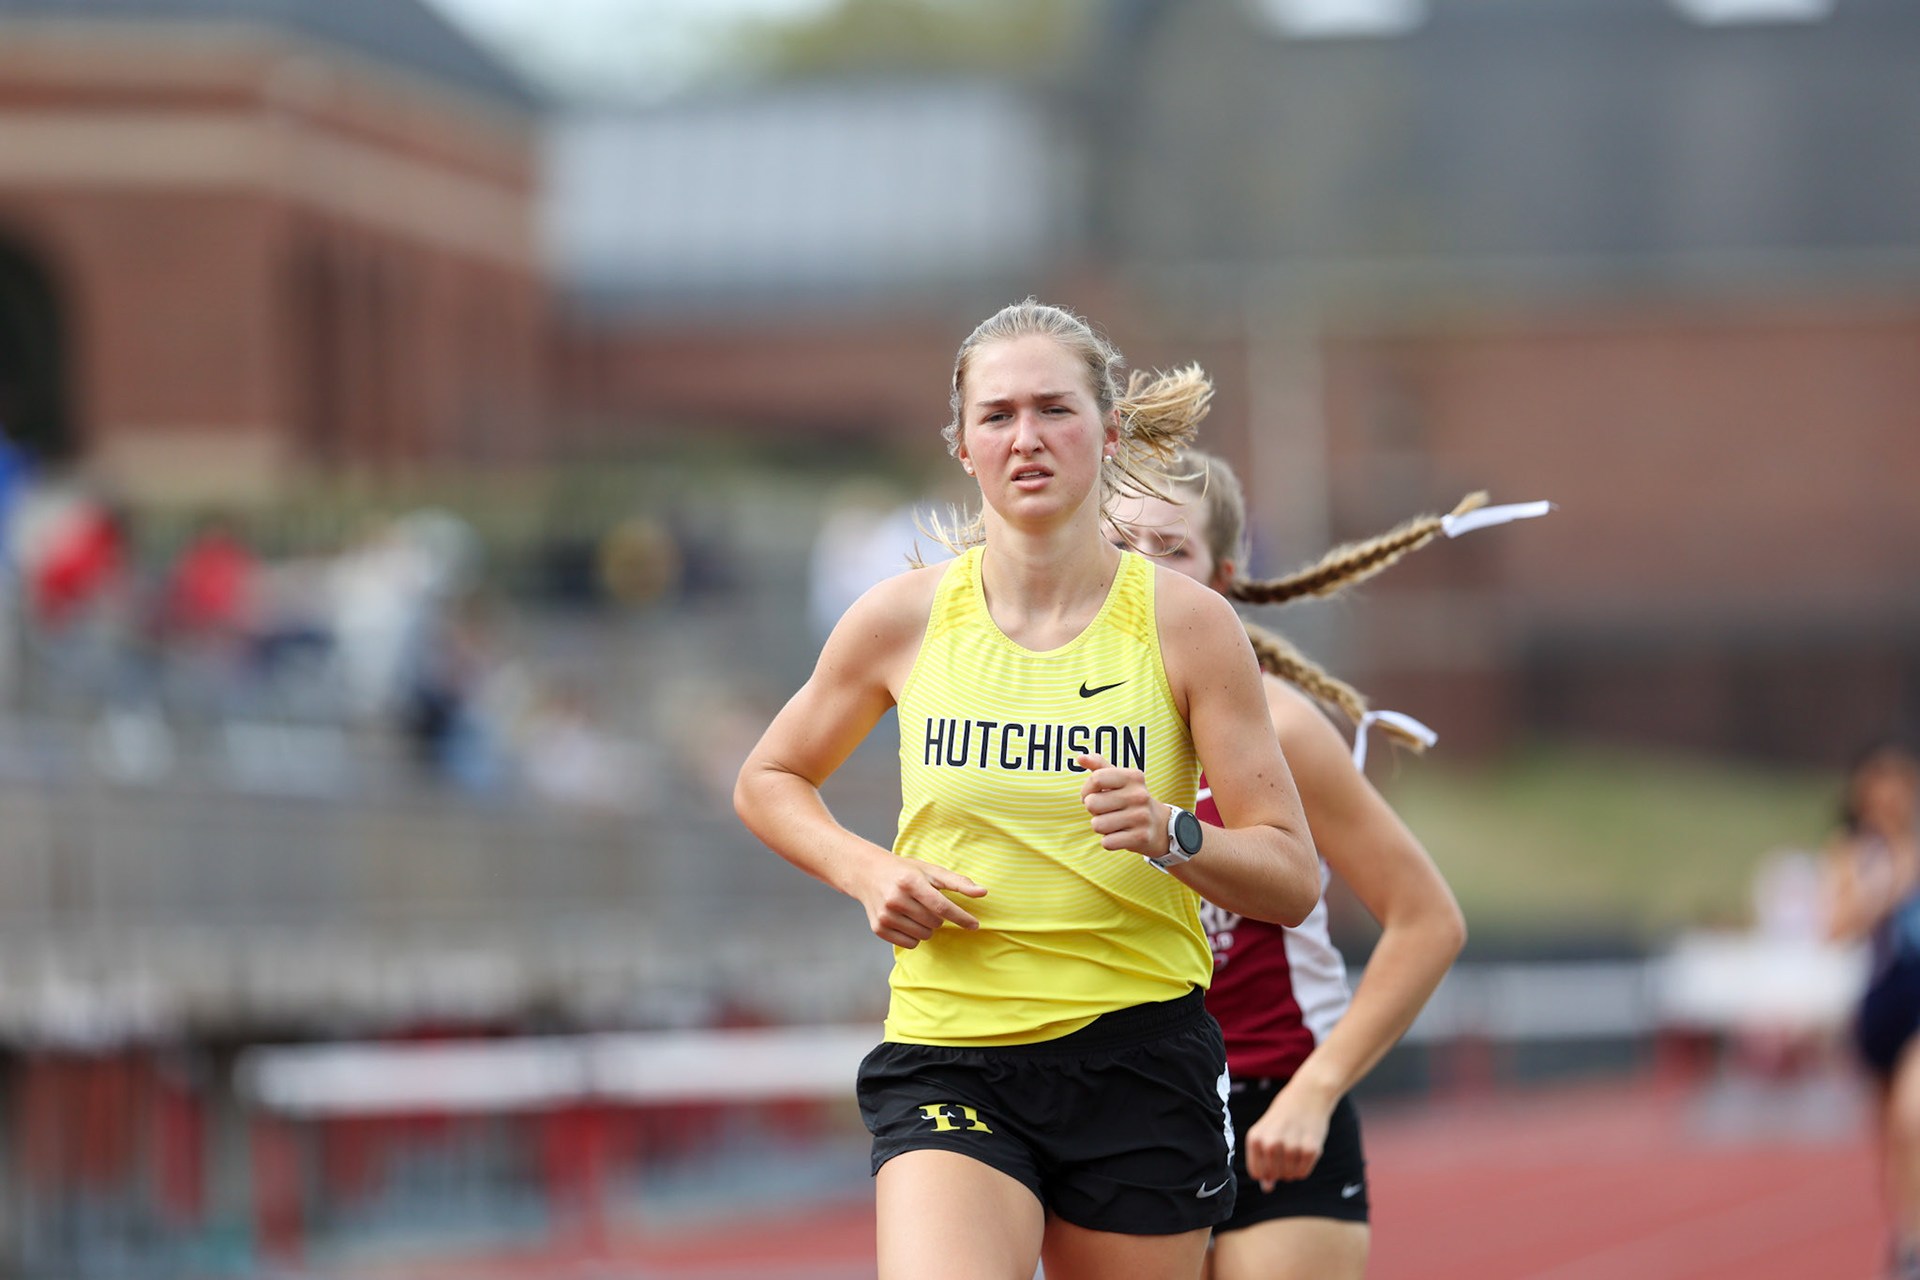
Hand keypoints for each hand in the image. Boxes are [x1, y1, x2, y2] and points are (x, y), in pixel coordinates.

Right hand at [855, 855, 985, 947]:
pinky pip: (910, 944)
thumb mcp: (930, 870)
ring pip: (924, 935)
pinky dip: (914, 936)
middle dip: (938, 917)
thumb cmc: (904, 872)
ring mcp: (885, 915)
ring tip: (916, 911)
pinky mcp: (878, 928)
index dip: (961, 917)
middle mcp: (896, 898)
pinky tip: (906, 920)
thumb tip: (983, 892)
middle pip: (934, 922)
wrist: (867, 873)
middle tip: (927, 904)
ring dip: (927, 927)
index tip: (975, 925)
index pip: (941, 906)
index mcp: (910, 881)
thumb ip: (957, 882)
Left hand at [1077, 754, 1166, 861]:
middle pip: (1092, 803)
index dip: (1086, 790)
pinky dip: (1109, 841)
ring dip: (1101, 827)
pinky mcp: (1141, 837)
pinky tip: (1121, 835)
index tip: (1091, 795)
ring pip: (1097, 825)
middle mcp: (1139, 795)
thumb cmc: (1132, 800)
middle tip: (1107, 811)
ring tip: (1115, 823)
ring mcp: (1141, 817)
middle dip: (1093, 811)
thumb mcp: (1120, 780)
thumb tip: (1080, 757)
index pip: (1096, 778)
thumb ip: (1099, 766)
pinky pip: (1107, 842)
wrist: (1160, 826)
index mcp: (1133, 777)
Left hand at [1242, 1080, 1336, 1189]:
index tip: (1271, 1157)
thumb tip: (1267, 1188)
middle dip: (1280, 1168)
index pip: (1257, 1173)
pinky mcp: (1310, 1149)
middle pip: (1274, 1176)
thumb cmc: (1282, 1118)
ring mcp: (1291, 1147)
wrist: (1308, 1096)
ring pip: (1289, 1176)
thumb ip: (1262, 1162)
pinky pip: (1303, 1173)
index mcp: (1255, 1139)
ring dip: (1293, 1167)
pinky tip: (1305, 1148)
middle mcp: (1271, 1144)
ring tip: (1295, 1146)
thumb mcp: (1265, 1134)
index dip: (1265, 1171)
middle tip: (1286, 1147)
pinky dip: (1304, 1166)